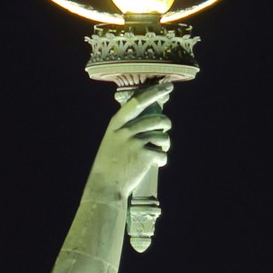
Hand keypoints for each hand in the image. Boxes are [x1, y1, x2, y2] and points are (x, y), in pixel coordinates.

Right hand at [84, 82, 172, 200]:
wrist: (105, 186)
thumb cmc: (109, 163)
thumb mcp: (112, 140)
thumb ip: (126, 129)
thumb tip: (149, 120)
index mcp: (116, 124)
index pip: (137, 102)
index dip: (154, 93)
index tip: (167, 86)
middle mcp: (126, 131)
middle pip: (156, 120)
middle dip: (166, 123)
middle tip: (166, 128)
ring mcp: (136, 143)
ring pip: (163, 136)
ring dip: (165, 144)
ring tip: (160, 150)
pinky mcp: (145, 156)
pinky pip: (162, 154)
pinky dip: (162, 160)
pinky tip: (155, 164)